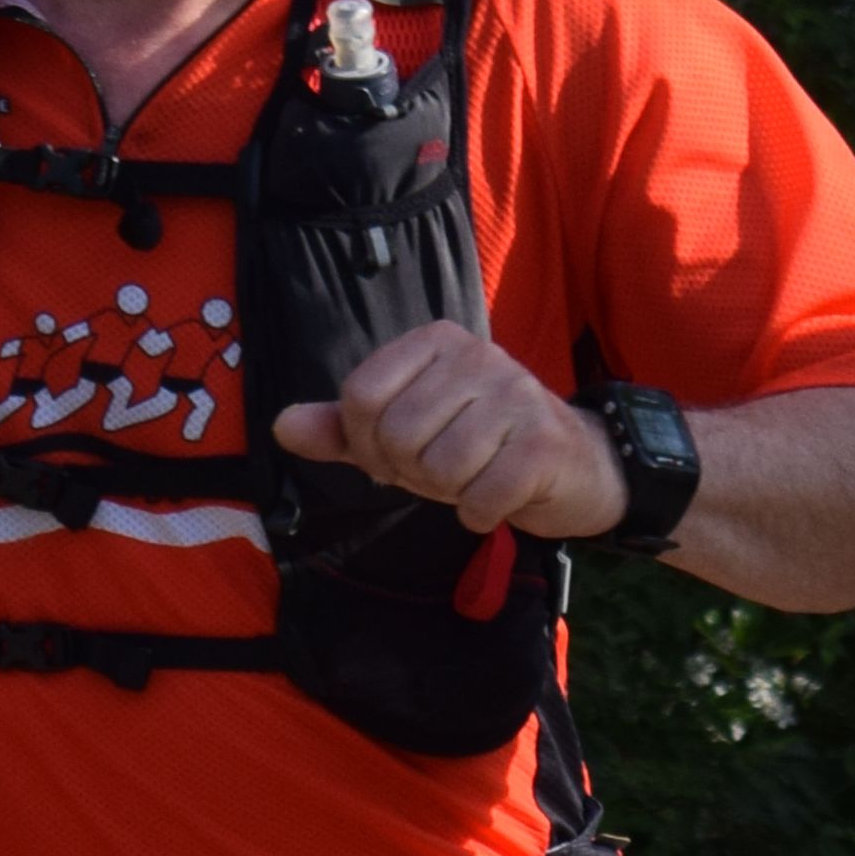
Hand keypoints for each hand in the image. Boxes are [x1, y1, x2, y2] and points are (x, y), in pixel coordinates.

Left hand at [275, 322, 630, 538]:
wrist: (573, 465)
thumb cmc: (479, 445)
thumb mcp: (407, 432)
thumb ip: (345, 428)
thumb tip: (282, 426)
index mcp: (435, 341)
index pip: (360, 396)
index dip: (366, 444)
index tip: (398, 455)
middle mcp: (476, 355)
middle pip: (395, 435)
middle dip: (412, 473)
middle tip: (445, 471)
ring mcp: (514, 395)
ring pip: (438, 468)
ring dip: (451, 494)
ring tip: (476, 477)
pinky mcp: (542, 442)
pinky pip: (480, 496)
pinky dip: (481, 514)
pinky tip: (498, 498)